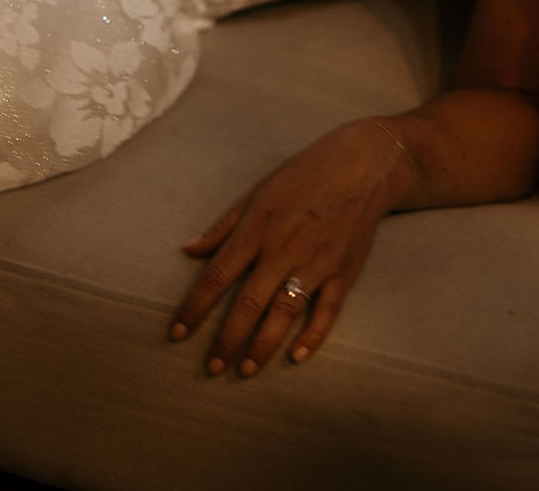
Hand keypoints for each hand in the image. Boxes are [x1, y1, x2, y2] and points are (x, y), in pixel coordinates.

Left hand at [170, 117, 411, 376]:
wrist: (361, 167)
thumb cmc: (302, 176)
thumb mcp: (255, 194)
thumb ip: (222, 227)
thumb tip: (188, 250)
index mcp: (256, 229)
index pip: (216, 276)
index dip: (195, 308)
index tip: (177, 334)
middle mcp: (282, 250)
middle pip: (248, 304)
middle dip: (227, 340)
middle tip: (212, 368)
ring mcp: (315, 263)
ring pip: (284, 314)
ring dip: (263, 346)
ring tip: (246, 370)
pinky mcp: (343, 272)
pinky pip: (327, 312)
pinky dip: (313, 336)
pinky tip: (296, 357)